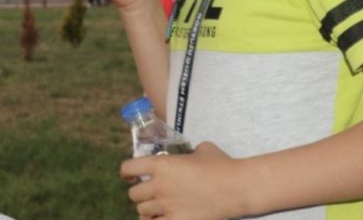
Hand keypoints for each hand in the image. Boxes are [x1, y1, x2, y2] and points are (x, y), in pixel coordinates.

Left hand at [121, 142, 242, 219]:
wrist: (236, 187)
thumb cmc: (220, 165)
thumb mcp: (201, 149)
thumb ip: (187, 152)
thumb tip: (189, 155)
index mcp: (161, 164)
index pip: (128, 168)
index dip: (127, 172)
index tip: (130, 176)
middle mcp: (159, 185)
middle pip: (134, 194)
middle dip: (140, 193)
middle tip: (150, 193)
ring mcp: (166, 205)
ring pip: (142, 211)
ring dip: (147, 209)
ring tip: (156, 207)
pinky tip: (158, 218)